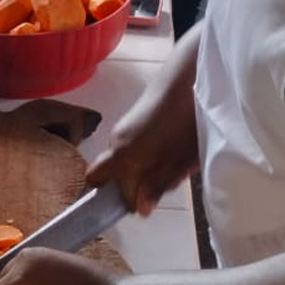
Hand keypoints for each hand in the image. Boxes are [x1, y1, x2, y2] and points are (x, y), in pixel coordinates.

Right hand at [86, 28, 201, 214]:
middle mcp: (116, 139)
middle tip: (165, 183)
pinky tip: (175, 148)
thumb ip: (155, 185)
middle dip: (134, 183)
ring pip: (127, 157)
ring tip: (176, 164)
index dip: (114, 196)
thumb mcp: (175, 162)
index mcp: (120, 154)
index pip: (95, 180)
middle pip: (112, 171)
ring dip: (145, 167)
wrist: (189, 76)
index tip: (138, 203)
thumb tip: (139, 208)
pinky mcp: (137, 116)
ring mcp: (125, 125)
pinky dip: (150, 152)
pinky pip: (136, 144)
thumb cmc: (184, 123)